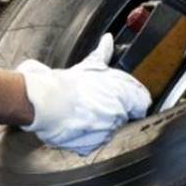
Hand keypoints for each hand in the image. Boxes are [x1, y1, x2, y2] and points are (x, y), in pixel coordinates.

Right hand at [17, 34, 150, 154]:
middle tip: (92, 101)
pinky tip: (75, 123)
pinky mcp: (91, 146)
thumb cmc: (65, 84)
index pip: (141, 101)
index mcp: (123, 92)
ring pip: (108, 129)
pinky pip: (93, 142)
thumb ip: (103, 54)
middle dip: (112, 110)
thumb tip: (108, 40)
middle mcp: (118, 113)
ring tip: (80, 112)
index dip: (133, 99)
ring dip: (98, 124)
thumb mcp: (88, 64)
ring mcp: (105, 132)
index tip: (124, 99)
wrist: (44, 103)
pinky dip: (85, 136)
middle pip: (123, 115)